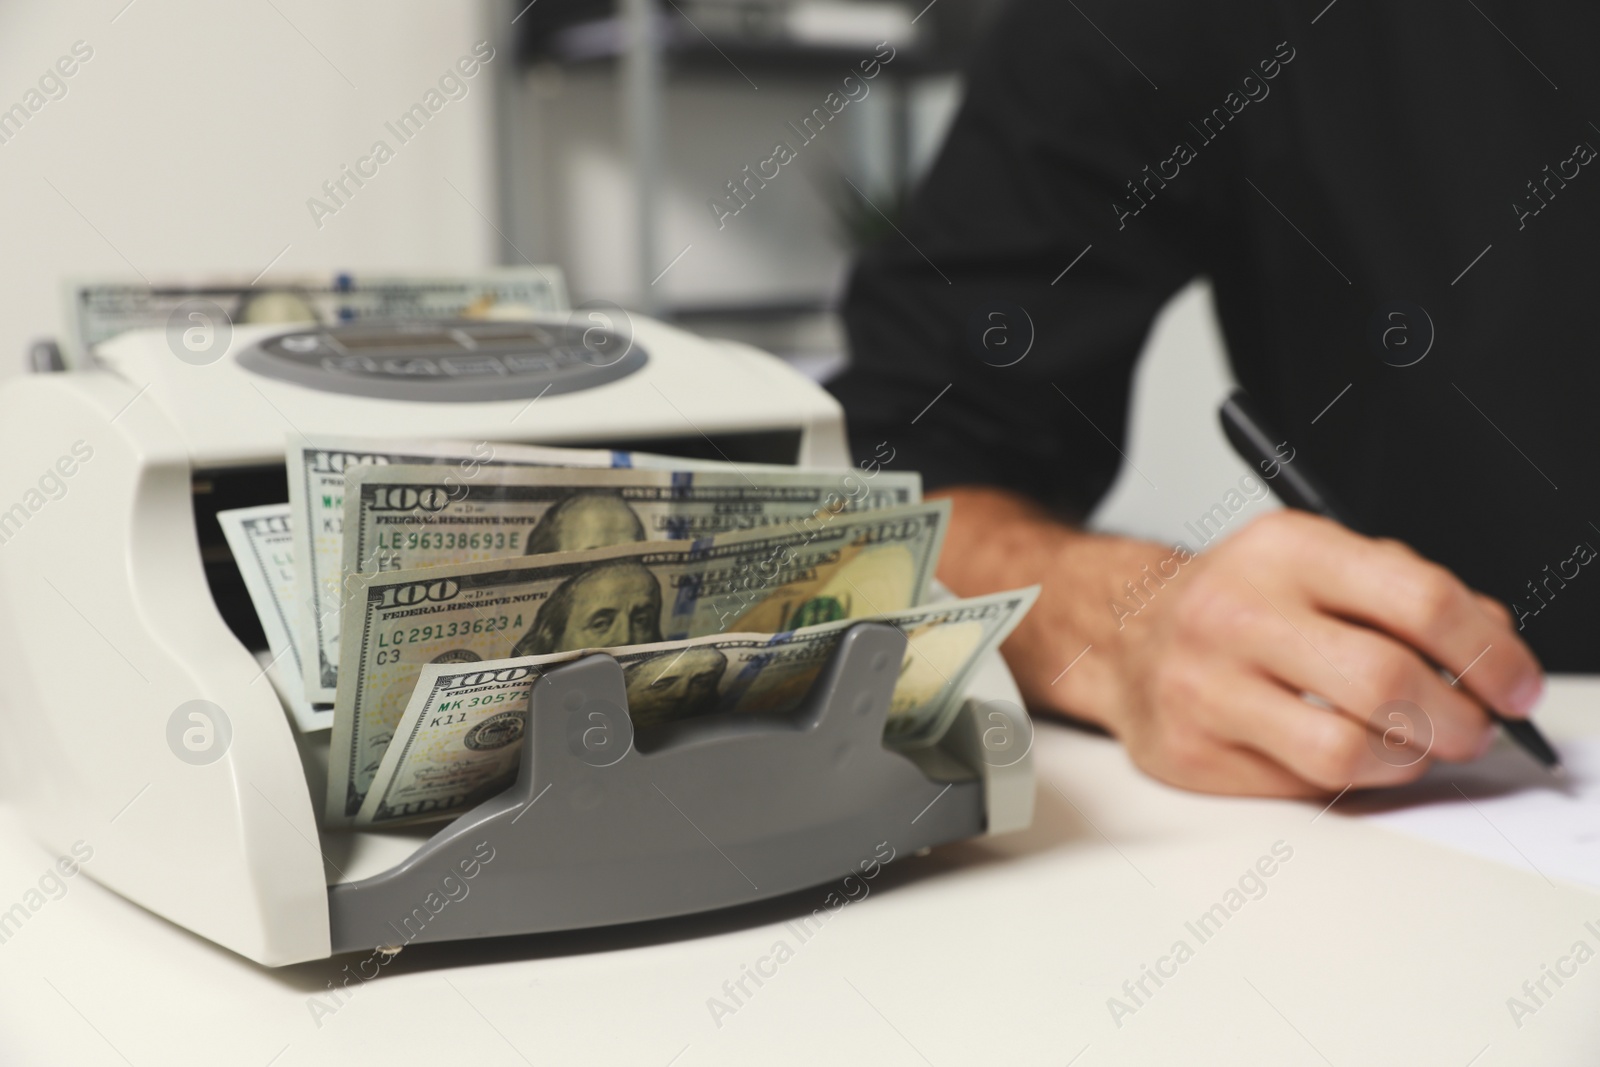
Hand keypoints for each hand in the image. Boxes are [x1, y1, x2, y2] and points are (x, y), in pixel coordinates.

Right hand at [934, 489, 1544, 796]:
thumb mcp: (1319, 563)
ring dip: (1407, 761)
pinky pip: (1301, 787)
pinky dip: (1346, 780)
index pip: (1417, 600)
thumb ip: (1408, 595)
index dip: (1490, 654)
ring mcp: (1204, 687)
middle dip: (1457, 720)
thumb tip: (1495, 652)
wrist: (1121, 634)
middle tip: (1474, 728)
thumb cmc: (1238, 601)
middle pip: (1386, 684)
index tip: (1516, 685)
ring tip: (1412, 747)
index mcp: (1282, 549)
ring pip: (1346, 753)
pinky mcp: (1190, 753)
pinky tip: (1345, 753)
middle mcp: (1234, 613)